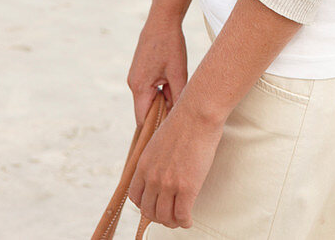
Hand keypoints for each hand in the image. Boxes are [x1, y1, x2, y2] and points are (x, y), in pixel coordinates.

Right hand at [127, 8, 188, 126]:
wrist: (162, 18)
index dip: (154, 131)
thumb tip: (179, 116)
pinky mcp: (140, 70)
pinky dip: (160, 93)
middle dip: (160, 117)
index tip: (167, 140)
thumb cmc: (171, 44)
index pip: (143, 120)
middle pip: (145, 111)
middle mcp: (133, 84)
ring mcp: (135, 77)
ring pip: (148, 99)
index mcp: (139, 87)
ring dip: (162, 103)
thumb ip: (178, 96)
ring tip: (178, 107)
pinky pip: (149, 89)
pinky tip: (174, 90)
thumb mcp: (178, 72)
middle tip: (177, 125)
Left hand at [127, 94, 225, 228]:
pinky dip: (185, 222)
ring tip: (180, 219)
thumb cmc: (184, 121)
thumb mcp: (159, 141)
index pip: (135, 197)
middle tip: (169, 215)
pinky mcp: (187, 187)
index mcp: (143, 165)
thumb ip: (156, 159)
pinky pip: (182, 215)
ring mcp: (169, 184)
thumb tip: (161, 168)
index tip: (155, 205)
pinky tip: (188, 220)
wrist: (198, 113)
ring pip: (165, 217)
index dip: (145, 205)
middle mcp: (152, 177)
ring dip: (172, 221)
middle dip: (159, 217)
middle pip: (148, 211)